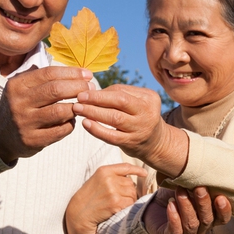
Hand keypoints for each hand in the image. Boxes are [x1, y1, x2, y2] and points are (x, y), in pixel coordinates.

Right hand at [0, 66, 92, 162]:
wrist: (0, 134)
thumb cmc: (20, 105)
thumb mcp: (22, 87)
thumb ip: (44, 78)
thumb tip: (77, 71)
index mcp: (17, 85)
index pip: (49, 74)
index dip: (71, 73)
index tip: (87, 74)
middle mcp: (18, 103)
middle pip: (55, 91)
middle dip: (77, 87)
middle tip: (90, 87)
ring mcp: (25, 123)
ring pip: (60, 112)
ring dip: (76, 107)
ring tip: (83, 104)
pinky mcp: (32, 140)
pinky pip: (60, 130)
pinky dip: (71, 123)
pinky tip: (72, 119)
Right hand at [65, 163, 146, 233]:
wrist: (78, 215)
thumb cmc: (88, 200)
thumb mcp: (97, 181)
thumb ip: (111, 177)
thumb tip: (132, 180)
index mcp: (103, 170)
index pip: (125, 167)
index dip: (137, 170)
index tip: (144, 174)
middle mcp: (108, 178)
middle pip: (131, 184)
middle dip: (129, 193)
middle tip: (119, 201)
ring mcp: (112, 190)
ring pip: (132, 194)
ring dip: (129, 202)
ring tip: (116, 206)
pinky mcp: (115, 202)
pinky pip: (130, 204)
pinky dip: (126, 209)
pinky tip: (116, 211)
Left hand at [73, 85, 188, 177]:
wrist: (155, 143)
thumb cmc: (139, 117)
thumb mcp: (137, 102)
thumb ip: (119, 95)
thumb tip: (91, 91)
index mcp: (149, 97)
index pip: (121, 90)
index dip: (101, 91)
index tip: (85, 91)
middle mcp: (148, 112)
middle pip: (120, 101)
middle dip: (96, 98)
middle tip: (79, 97)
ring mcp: (140, 128)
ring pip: (114, 118)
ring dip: (93, 112)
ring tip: (78, 109)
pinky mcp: (132, 143)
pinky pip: (111, 136)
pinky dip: (97, 129)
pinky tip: (86, 123)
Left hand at [143, 186, 231, 233]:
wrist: (153, 208)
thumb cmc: (174, 195)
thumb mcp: (187, 187)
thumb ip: (197, 183)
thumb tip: (203, 166)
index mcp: (209, 218)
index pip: (222, 218)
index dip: (224, 210)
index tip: (221, 197)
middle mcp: (201, 229)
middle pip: (207, 220)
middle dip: (204, 203)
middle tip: (199, 188)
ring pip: (191, 224)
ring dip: (186, 206)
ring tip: (180, 191)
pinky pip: (175, 231)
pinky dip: (174, 217)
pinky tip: (171, 205)